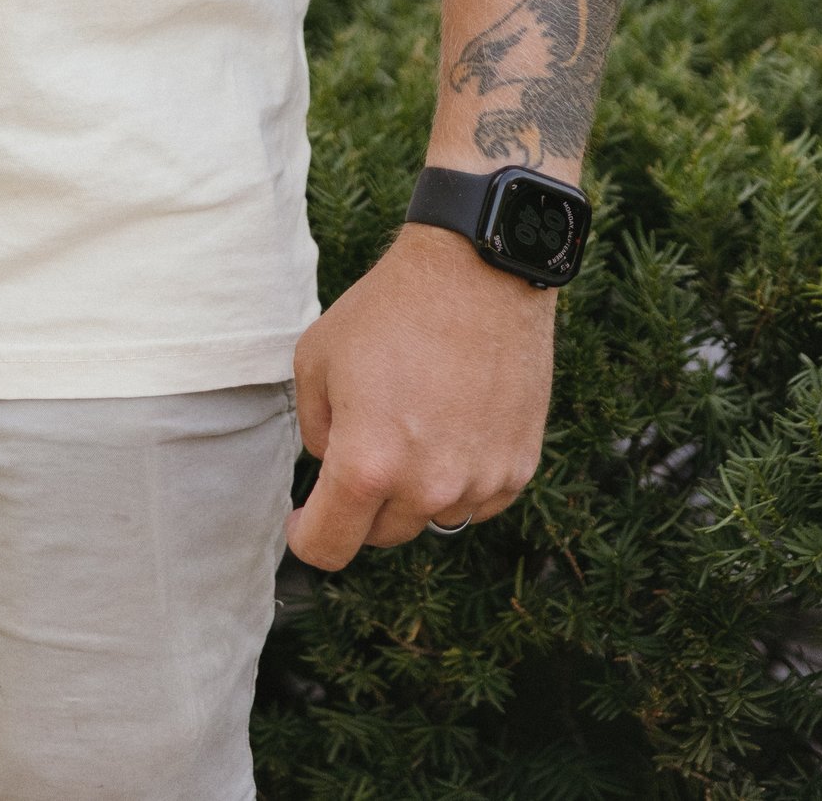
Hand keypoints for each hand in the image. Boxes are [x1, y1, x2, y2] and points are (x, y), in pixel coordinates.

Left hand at [285, 219, 555, 567]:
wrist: (476, 273)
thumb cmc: (389, 308)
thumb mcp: (316, 357)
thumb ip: (315, 429)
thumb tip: (331, 465)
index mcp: (366, 466)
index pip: (328, 547)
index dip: (306, 538)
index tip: (303, 522)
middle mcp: (426, 488)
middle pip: (381, 535)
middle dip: (362, 503)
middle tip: (363, 444)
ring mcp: (478, 483)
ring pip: (432, 516)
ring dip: (415, 488)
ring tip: (415, 419)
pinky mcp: (518, 470)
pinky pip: (477, 499)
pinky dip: (460, 476)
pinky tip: (454, 422)